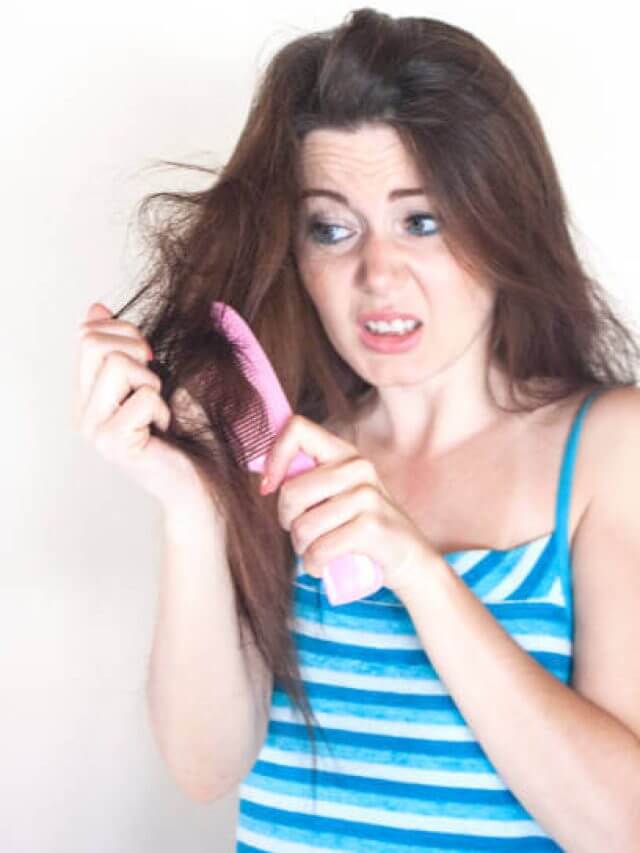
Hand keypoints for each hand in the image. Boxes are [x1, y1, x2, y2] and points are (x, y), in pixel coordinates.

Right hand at [73, 302, 217, 514]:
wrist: (200, 480)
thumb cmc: (185, 431)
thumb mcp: (155, 376)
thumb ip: (124, 346)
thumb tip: (96, 307)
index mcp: (88, 393)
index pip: (87, 334)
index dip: (125, 332)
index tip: (149, 358)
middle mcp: (83, 411)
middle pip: (93, 342)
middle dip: (136, 349)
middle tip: (155, 381)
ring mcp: (93, 429)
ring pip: (115, 364)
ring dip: (151, 382)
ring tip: (158, 410)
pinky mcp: (112, 442)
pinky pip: (142, 396)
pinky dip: (163, 409)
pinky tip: (162, 430)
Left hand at [260, 414, 439, 597]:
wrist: (411, 558)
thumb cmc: (363, 528)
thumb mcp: (340, 495)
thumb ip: (310, 480)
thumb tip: (265, 478)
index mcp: (345, 454)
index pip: (297, 429)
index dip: (274, 457)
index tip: (270, 486)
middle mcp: (358, 468)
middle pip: (291, 491)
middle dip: (287, 521)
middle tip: (301, 533)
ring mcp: (367, 496)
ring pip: (302, 526)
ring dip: (301, 549)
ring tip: (316, 552)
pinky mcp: (371, 527)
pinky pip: (319, 550)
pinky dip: (314, 565)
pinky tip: (323, 566)